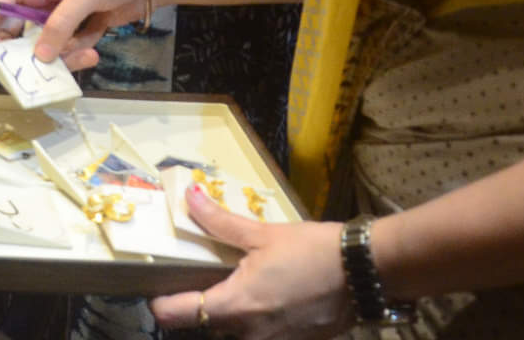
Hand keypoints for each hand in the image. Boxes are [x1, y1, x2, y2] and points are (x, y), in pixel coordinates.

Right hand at [0, 0, 145, 69]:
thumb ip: (60, 24)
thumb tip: (40, 56)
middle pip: (17, 30)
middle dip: (28, 49)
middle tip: (39, 66)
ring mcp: (57, 16)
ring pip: (43, 44)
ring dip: (60, 54)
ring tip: (84, 53)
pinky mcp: (76, 29)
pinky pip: (65, 48)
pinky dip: (77, 53)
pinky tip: (93, 49)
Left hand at [151, 197, 350, 339]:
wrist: (366, 272)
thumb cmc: (314, 250)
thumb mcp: (263, 233)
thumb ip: (219, 222)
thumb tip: (188, 198)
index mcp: (237, 305)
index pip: (176, 315)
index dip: (159, 303)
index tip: (156, 287)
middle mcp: (251, 333)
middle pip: (204, 327)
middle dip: (198, 307)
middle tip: (199, 279)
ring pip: (233, 334)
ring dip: (228, 316)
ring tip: (234, 285)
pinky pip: (262, 336)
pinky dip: (255, 321)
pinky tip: (267, 297)